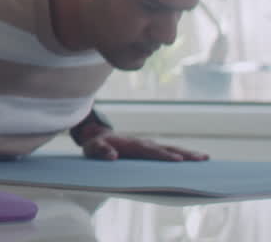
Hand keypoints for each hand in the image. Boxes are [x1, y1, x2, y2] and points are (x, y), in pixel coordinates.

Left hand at [81, 133, 208, 161]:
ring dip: (188, 154)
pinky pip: (169, 153)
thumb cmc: (96, 145)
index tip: (177, 160)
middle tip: (202, 158)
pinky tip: (195, 161)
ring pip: (171, 149)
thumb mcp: (93, 148)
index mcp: (132, 145)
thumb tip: (112, 155)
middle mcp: (145, 144)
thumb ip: (101, 150)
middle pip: (167, 148)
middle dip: (184, 153)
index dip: (163, 155)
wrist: (99, 136)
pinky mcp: (152, 150)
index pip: (150, 150)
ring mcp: (150, 146)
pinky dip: (183, 156)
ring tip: (205, 158)